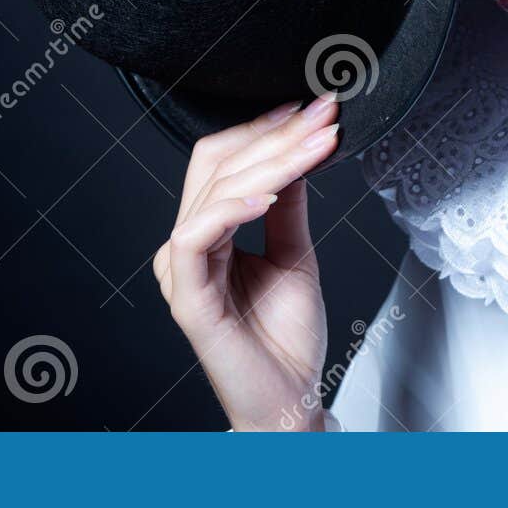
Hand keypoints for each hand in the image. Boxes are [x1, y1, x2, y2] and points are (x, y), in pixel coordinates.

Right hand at [153, 95, 340, 430]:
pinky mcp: (186, 297)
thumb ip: (290, 202)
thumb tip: (299, 149)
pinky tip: (271, 193)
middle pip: (219, 165)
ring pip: (215, 191)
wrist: (290, 399)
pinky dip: (233, 207)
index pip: (225, 159)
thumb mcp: (297, 252)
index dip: (265, 128)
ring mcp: (183, 269)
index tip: (312, 107)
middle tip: (323, 114)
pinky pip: (196, 237)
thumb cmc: (287, 336)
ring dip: (272, 160)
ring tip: (317, 144)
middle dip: (276, 133)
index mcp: (208, 230)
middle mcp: (189, 244)